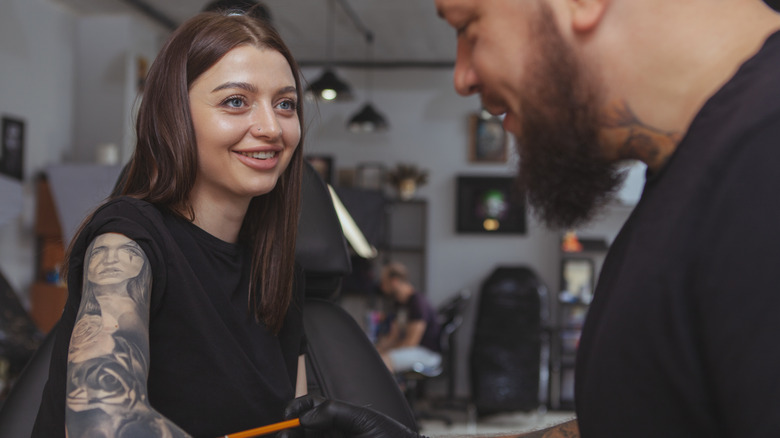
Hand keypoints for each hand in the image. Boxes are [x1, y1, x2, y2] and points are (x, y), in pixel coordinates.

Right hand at [278, 394, 423, 437]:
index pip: (308, 407)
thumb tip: (305, 417)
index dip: (295, 410)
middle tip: (283, 436)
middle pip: (299, 429)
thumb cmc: (388, 437)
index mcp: (335, 417)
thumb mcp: (364, 420)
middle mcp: (329, 432)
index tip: (287, 417)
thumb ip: (334, 412)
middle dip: (287, 430)